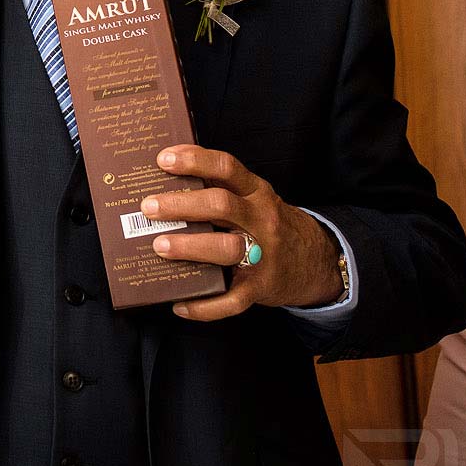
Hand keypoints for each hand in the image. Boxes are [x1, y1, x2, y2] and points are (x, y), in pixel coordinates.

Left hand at [143, 143, 345, 318]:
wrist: (317, 261)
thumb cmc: (268, 224)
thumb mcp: (253, 198)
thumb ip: (219, 187)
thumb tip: (164, 177)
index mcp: (256, 193)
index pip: (227, 168)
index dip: (195, 161)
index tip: (163, 159)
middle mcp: (262, 219)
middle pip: (222, 205)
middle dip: (181, 205)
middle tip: (148, 208)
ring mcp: (264, 254)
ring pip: (226, 248)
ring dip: (189, 247)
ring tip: (158, 246)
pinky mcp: (261, 286)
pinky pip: (232, 299)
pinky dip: (204, 306)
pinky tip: (180, 305)